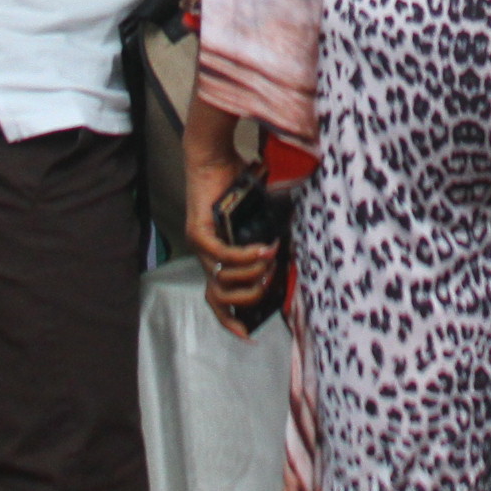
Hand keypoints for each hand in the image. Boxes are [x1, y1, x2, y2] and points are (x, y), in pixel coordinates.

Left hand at [184, 102, 279, 337]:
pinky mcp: (198, 231)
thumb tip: (291, 259)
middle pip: (220, 298)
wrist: (214, 156)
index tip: (249, 334)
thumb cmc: (237, 185)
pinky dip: (246, 255)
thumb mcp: (259, 219)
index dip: (231, 320)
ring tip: (271, 260)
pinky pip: (222, 255)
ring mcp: (199, 245)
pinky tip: (264, 248)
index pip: (217, 301)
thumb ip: (269, 239)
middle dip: (250, 296)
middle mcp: (206, 256)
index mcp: (219, 258)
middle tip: (271, 281)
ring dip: (251, 274)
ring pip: (223, 279)